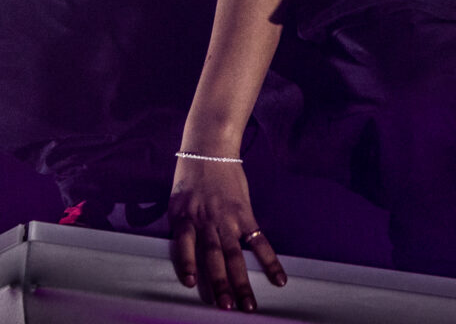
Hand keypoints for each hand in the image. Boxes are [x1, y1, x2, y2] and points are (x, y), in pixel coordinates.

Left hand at [169, 156, 286, 310]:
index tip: (191, 283)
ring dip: (242, 281)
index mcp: (184, 216)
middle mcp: (206, 219)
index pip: (185, 243)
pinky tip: (279, 279)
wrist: (209, 147)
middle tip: (226, 307)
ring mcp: (227, 218)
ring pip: (235, 254)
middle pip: (214, 255)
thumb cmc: (190, 177)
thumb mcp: (176, 200)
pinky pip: (258, 241)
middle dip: (219, 283)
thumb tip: (184, 253)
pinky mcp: (245, 214)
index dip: (188, 263)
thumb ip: (181, 226)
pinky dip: (269, 261)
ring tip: (248, 305)